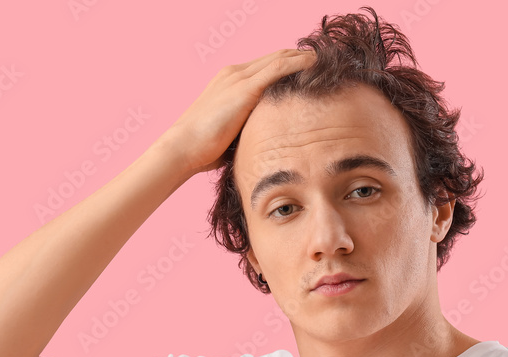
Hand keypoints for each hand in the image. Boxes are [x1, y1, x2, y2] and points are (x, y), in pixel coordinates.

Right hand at [159, 48, 316, 176]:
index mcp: (229, 81)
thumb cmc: (204, 149)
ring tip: (325, 59)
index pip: (265, 66)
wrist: (183, 148)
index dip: (288, 64)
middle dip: (299, 56)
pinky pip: (277, 68)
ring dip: (302, 57)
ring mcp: (238, 78)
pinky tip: (314, 64)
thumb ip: (250, 127)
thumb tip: (269, 141)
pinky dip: (297, 64)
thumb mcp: (232, 131)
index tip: (309, 70)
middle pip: (274, 57)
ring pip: (278, 58)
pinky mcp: (244, 88)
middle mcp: (234, 73)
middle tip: (323, 61)